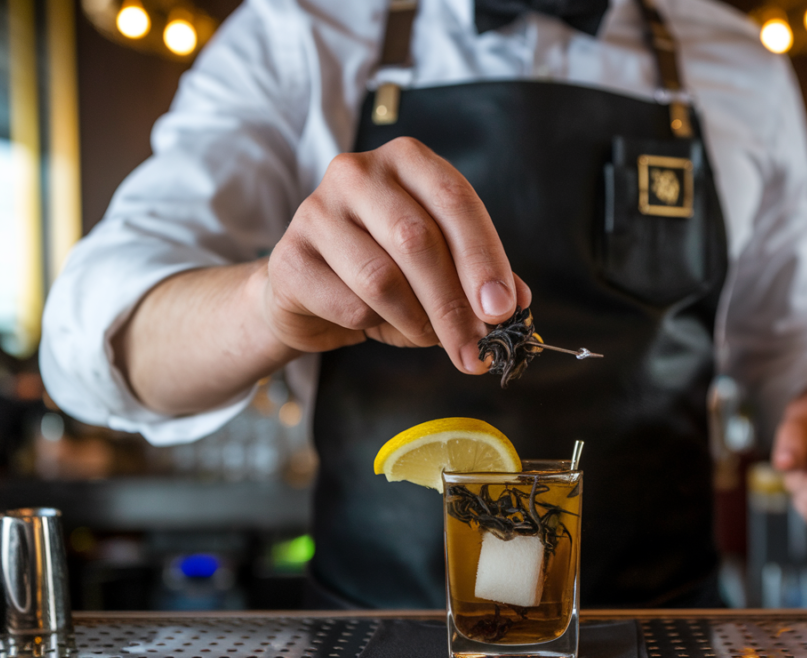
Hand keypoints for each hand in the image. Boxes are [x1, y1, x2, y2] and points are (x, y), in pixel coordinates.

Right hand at [261, 136, 531, 373]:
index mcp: (407, 161)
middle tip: (476, 348)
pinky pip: (349, 304)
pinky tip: (377, 326)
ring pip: (383, 278)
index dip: (485, 259)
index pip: (455, 202)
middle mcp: (358, 173)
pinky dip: (376, 328)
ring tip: (429, 338)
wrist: (308, 291)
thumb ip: (478, 277)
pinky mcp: (289, 256)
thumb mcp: (439, 267)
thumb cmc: (382, 270)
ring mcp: (317, 211)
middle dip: (455, 305)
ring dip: (417, 322)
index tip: (503, 309)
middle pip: (418, 242)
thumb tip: (517, 302)